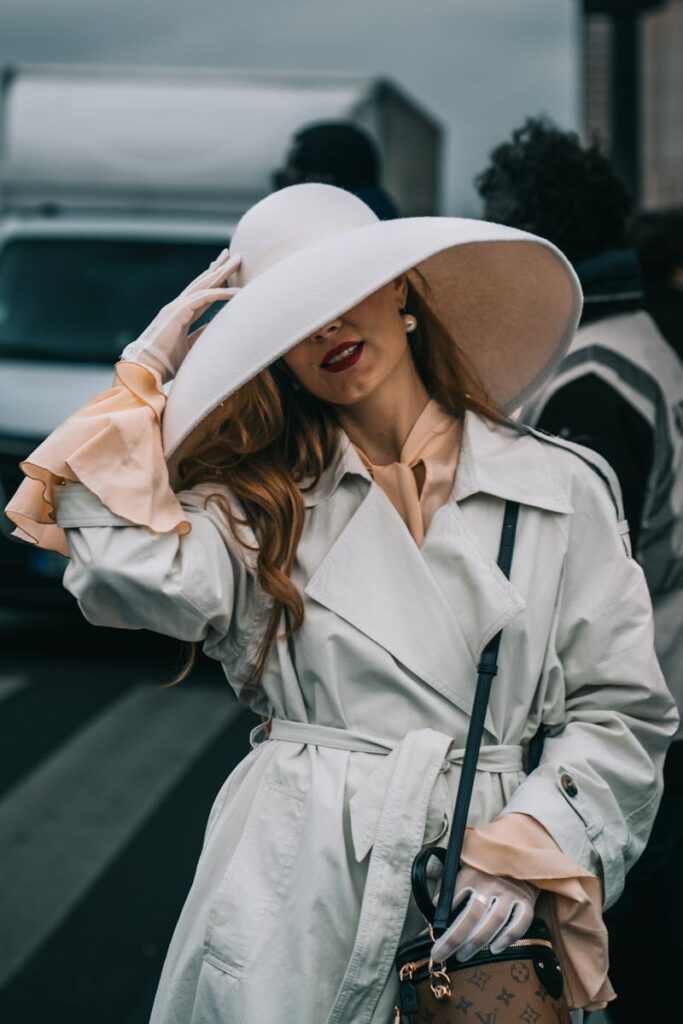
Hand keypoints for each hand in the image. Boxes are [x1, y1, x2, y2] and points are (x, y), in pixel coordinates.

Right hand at [119, 248, 240, 382]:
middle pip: (202, 283)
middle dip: (218, 268)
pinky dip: (220, 294)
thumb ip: (200, 336)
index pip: (201, 294)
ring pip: (203, 284)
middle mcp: (177, 307)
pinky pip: (203, 298)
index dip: (214, 283)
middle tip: (233, 255)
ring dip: (221, 272)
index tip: (225, 272)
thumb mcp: (189, 348)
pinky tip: (236, 291)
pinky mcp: (177, 312)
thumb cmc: (164, 363)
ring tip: (237, 259)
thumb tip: (215, 329)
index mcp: (179, 315)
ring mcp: (176, 307)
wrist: (146, 369)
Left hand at [430, 866, 536, 963]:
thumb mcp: (463, 872)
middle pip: (472, 915)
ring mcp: (510, 893)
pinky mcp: (526, 902)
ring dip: (478, 941)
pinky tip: (495, 949)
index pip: (453, 898)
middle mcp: (491, 883)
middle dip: (454, 939)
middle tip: (441, 955)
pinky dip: (508, 937)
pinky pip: (519, 923)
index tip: (434, 940)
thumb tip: (432, 913)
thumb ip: (448, 889)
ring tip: (463, 955)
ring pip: (494, 920)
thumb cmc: (484, 873)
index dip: (442, 919)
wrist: (518, 861)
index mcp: (472, 874)